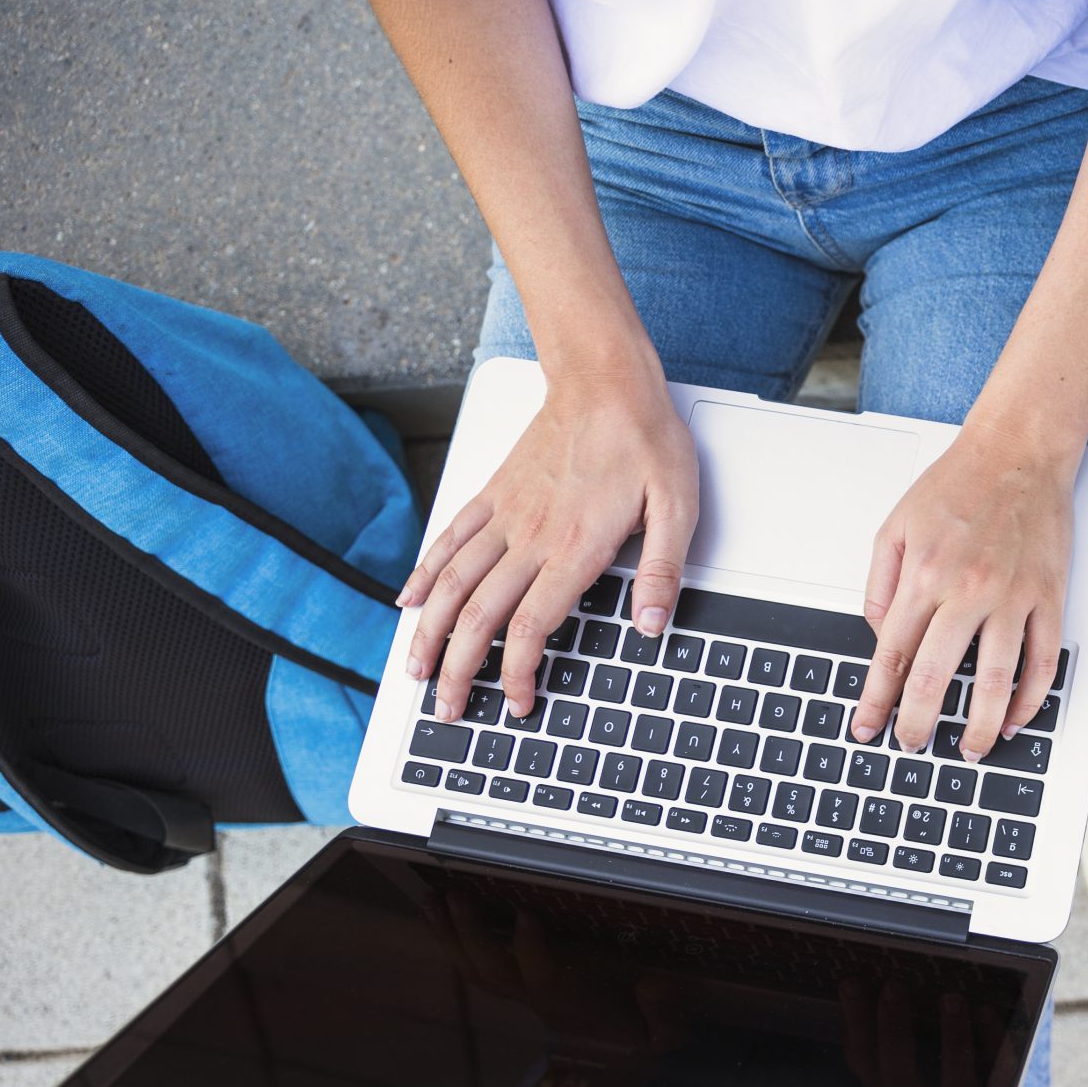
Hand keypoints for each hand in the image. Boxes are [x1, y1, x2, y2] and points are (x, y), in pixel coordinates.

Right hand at [402, 366, 698, 721]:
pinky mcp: (494, 492)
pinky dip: (425, 572)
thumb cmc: (645, 438)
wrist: (604, 377)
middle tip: (446, 708)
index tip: (516, 704)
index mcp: (575, 548)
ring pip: (453, 583)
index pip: (532, 626)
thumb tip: (651, 625)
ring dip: (428, 632)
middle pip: (480, 616)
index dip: (517, 673)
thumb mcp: (678, 506)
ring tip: (413, 671)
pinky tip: (409, 601)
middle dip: (458, 670)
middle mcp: (531, 536)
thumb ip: (662, 570)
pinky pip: (449, 537)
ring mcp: (506, 513)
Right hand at [839, 978, 999, 1086]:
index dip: (855, 1024)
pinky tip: (986, 1010)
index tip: (851, 982)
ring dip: (952, 1039)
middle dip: (892, 1030)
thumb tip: (881, 986)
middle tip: (894, 985)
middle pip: (900, 1080)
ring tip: (952, 996)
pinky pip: (1001, 1078)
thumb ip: (893, 1046)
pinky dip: (993, 1042)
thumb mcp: (908, 1080)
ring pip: (956, 1086)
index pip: (863, 1065)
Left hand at [852, 423, 1074, 757]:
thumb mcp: (894, 528)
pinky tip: (1018, 717)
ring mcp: (1013, 597)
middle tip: (911, 746)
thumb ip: (880, 586)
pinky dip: (1033, 698)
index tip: (867, 728)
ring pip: (998, 682)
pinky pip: (1045, 661)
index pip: (891, 656)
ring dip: (981, 726)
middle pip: (937, 678)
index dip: (875, 701)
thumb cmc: (957, 485)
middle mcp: (967, 590)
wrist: (1018, 451)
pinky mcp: (1049, 597)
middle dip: (918, 724)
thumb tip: (881, 637)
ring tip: (968, 749)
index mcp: (924, 575)